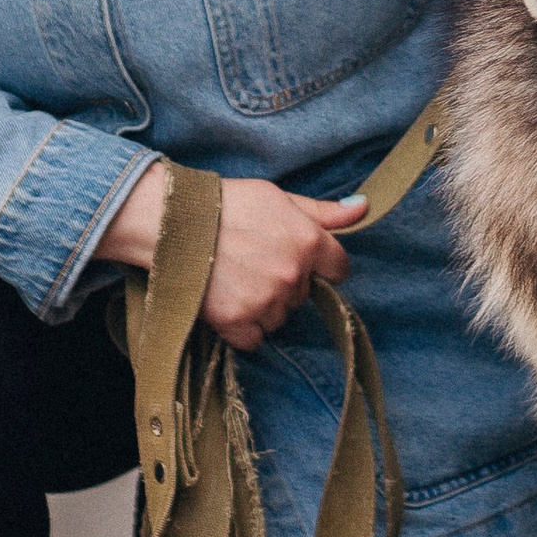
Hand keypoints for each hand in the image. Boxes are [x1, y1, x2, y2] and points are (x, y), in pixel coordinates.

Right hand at [95, 167, 366, 349]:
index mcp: (308, 242)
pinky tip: (227, 300)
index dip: (320, 264)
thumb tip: (364, 208)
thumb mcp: (279, 197)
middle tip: (254, 260)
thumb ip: (324, 212)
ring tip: (236, 278)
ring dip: (264, 305)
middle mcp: (293, 275)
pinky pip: (254, 339)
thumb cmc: (227, 203)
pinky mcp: (238, 322)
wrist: (173, 222)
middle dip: (285, 281)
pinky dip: (243, 327)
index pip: (339, 268)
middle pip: (304, 294)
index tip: (297, 258)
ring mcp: (266, 301)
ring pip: (280, 317)